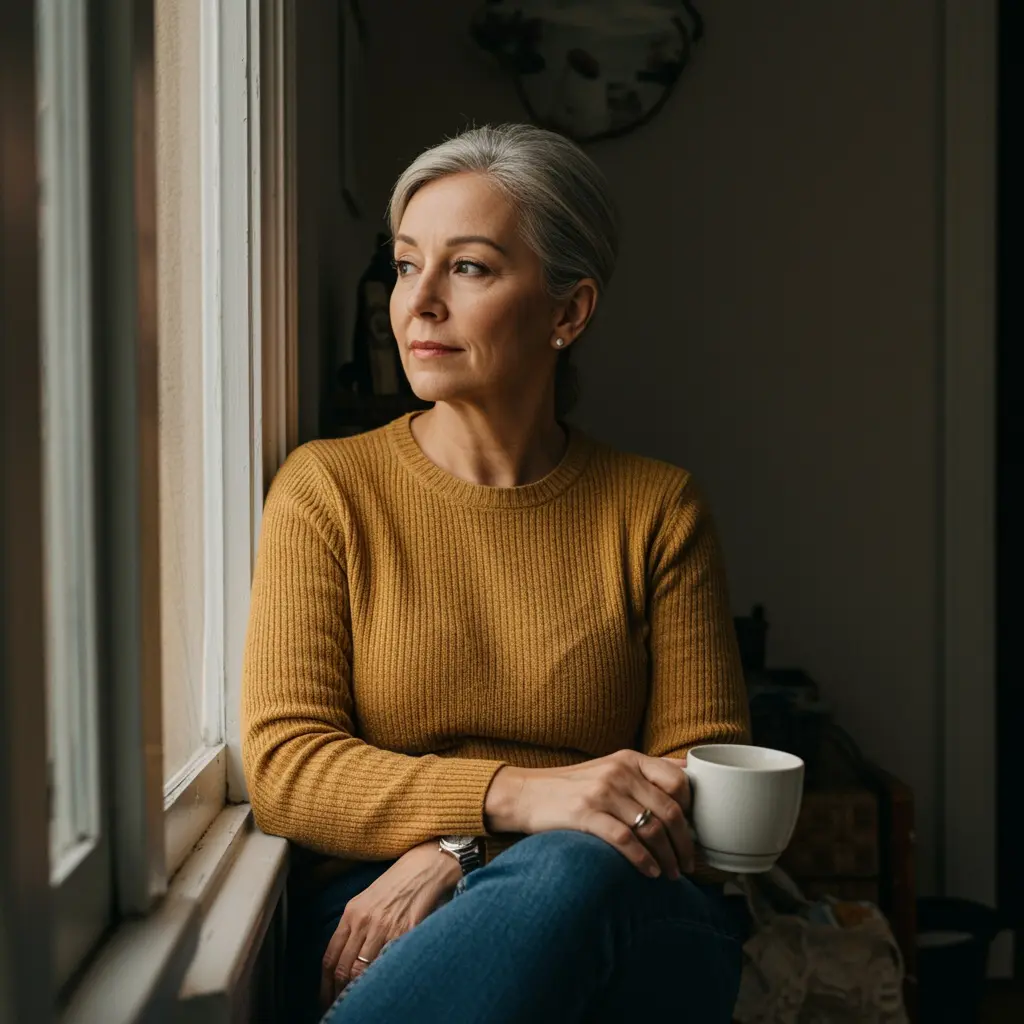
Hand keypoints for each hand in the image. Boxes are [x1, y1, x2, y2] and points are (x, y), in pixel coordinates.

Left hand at [320, 839, 461, 1009]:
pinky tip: (382, 985)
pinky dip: (383, 977)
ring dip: (360, 990)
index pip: (331, 957)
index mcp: (352, 913)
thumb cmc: (395, 884)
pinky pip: (390, 961)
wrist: (424, 867)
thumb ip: (353, 927)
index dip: (326, 984)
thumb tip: (342, 961)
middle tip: (340, 1007)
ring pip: (364, 970)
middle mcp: (365, 921)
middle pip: (345, 968)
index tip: (326, 999)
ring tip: (361, 1002)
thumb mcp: (366, 900)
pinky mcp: (407, 931)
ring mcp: (386, 927)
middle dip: (340, 993)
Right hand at [484, 750, 692, 879]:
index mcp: (630, 759)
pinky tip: (649, 872)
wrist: (527, 793)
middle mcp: (619, 772)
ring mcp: (602, 792)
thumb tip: (690, 767)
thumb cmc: (575, 786)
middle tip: (688, 864)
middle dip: (685, 843)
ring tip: (671, 874)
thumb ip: (648, 769)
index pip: (678, 781)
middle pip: (670, 810)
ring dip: (668, 858)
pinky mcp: (586, 814)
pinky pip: (626, 841)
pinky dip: (643, 861)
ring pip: (651, 829)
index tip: (692, 832)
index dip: (691, 810)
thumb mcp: (612, 766)